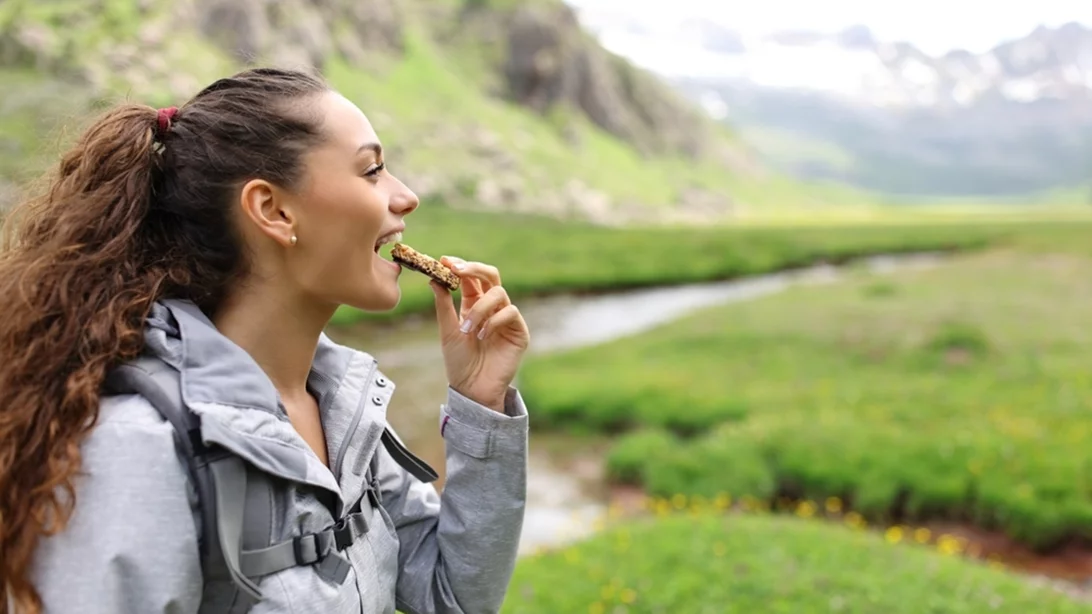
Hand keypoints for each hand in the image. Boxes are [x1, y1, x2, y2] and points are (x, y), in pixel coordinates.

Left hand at [430, 256, 529, 412]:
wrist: (472, 389)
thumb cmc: (459, 362)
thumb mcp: (447, 331)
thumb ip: (443, 305)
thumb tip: (433, 278)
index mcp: (474, 304)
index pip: (470, 277)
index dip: (460, 266)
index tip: (444, 260)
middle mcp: (492, 307)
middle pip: (491, 275)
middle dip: (474, 268)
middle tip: (457, 270)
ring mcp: (506, 318)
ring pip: (498, 293)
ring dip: (480, 308)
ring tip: (468, 329)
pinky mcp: (519, 331)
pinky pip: (510, 312)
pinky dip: (493, 320)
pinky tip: (483, 336)